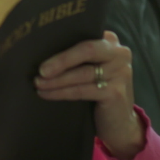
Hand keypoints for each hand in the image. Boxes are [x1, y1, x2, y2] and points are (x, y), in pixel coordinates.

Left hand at [35, 31, 144, 159]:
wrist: (120, 123)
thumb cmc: (98, 90)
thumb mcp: (91, 67)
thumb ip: (76, 57)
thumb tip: (40, 52)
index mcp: (111, 42)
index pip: (84, 36)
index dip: (62, 42)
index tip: (39, 46)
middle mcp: (119, 53)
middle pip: (86, 50)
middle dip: (60, 60)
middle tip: (40, 70)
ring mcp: (121, 72)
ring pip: (82, 73)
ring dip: (56, 79)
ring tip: (38, 83)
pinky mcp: (115, 92)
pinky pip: (82, 90)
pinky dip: (61, 93)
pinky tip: (46, 94)